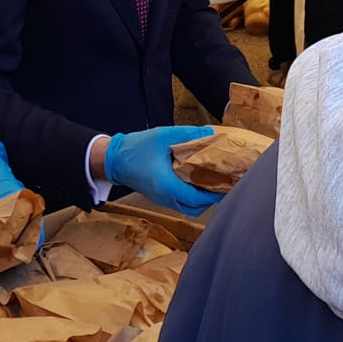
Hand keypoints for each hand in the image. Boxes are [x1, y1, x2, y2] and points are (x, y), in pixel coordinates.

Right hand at [105, 125, 221, 216]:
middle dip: (211, 199)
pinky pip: (180, 202)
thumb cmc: (136, 148)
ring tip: (214, 182)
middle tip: (224, 184)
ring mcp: (162, 199)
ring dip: (202, 199)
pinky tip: (198, 180)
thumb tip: (210, 134)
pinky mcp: (160, 196)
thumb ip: (188, 134)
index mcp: (167, 185)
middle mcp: (165, 197)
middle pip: (195, 208)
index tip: (229, 186)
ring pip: (188, 207)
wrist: (113, 159)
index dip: (214, 194)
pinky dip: (192, 196)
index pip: (196, 198)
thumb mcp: (163, 136)